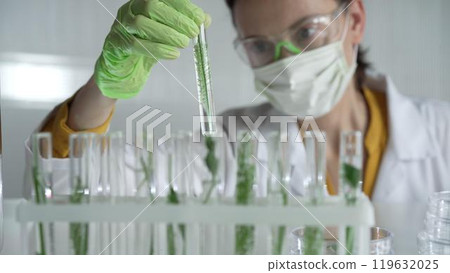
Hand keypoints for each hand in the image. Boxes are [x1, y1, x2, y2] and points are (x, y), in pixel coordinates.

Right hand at [95, 0, 209, 98]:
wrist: (124, 68)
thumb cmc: (146, 46)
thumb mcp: (168, 34)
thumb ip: (185, 24)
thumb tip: (205, 20)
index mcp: (143, 2)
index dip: (183, 6)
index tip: (199, 18)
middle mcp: (130, 10)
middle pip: (151, 6)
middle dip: (176, 19)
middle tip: (193, 32)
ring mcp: (121, 26)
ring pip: (141, 23)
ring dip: (167, 34)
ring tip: (184, 43)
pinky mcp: (116, 44)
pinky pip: (135, 44)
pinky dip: (157, 49)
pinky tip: (173, 54)